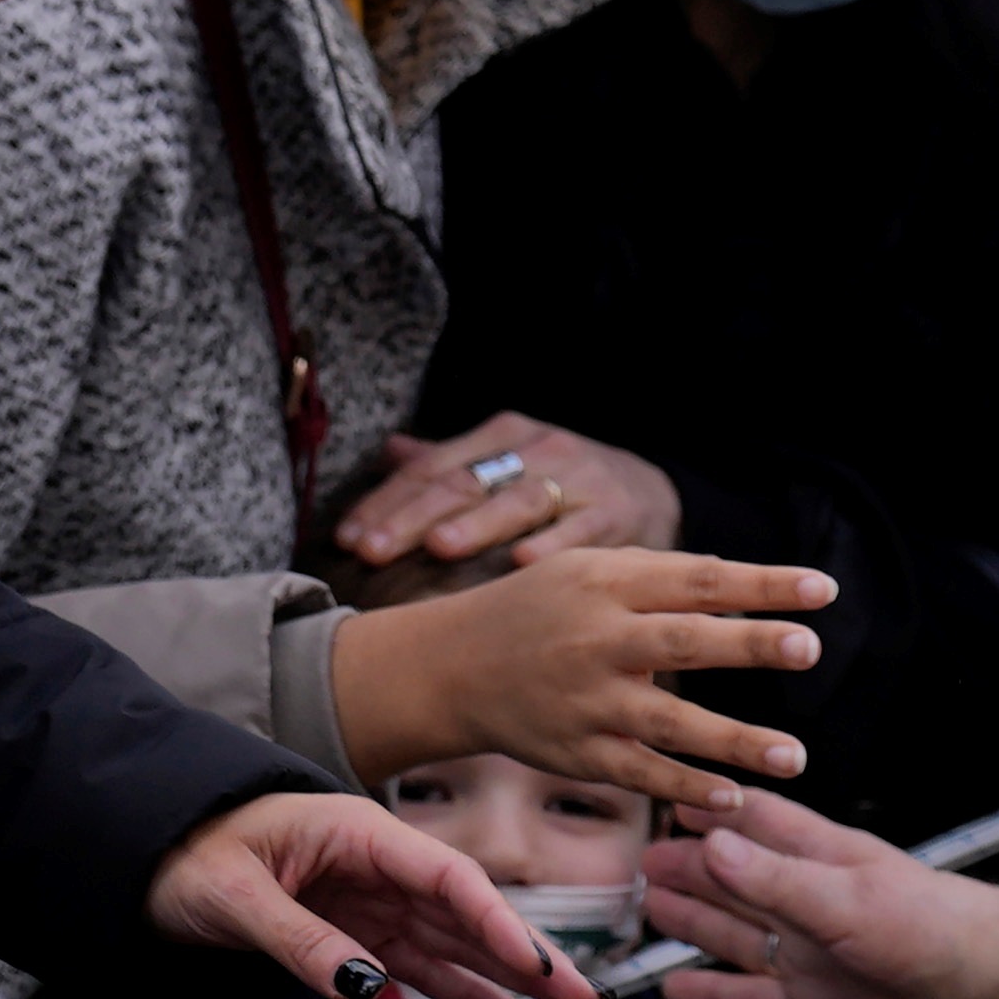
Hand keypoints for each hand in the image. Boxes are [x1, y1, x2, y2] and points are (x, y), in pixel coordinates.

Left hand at [144, 789, 588, 998]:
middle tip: (581, 998)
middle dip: (523, 957)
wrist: (142, 851)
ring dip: (495, 983)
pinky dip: (443, 993)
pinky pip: (405, 967)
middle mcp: (372, 866)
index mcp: (356, 832)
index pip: (445, 876)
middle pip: (462, 914)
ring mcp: (363, 902)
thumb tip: (369, 987)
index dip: (497, 921)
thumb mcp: (238, 897)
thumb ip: (304, 941)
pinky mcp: (346, 932)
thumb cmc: (186, 852)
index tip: (537, 964)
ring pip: (443, 947)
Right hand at [325, 547, 835, 807]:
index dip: (763, 585)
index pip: (699, 580)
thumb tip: (737, 579)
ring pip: (672, 723)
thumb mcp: (586, 570)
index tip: (822, 589)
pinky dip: (686, 786)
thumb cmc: (535, 609)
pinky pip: (641, 774)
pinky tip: (734, 797)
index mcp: (609, 583)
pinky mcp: (578, 753)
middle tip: (809, 647)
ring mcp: (589, 702)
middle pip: (685, 642)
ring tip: (796, 755)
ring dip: (737, 740)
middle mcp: (600, 640)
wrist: (452, 667)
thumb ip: (658, 577)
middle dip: (749, 644)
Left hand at [337, 414, 679, 566]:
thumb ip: (449, 461)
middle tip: (371, 550)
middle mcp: (535, 450)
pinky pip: (581, 529)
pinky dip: (552, 544)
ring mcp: (578, 479)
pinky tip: (522, 561)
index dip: (385, 502)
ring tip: (438, 547)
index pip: (431, 469)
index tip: (345, 538)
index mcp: (500, 437)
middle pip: (463, 483)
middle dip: (412, 518)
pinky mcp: (615, 512)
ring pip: (517, 500)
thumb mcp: (507, 462)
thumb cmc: (562, 483)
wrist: (652, 490)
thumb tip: (388, 452)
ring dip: (476, 524)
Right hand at [645, 791, 998, 998]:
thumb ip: (776, 878)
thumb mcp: (848, 898)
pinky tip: (677, 990)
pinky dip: (712, 997)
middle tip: (642, 859)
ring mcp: (809, 960)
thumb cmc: (938, 930)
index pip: (758, 825)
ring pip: (736, 937)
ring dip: (694, 922)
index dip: (716, 813)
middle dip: (690, 869)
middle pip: (736, 882)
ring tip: (649, 906)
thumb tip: (710, 843)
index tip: (672, 798)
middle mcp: (810, 906)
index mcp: (823, 860)